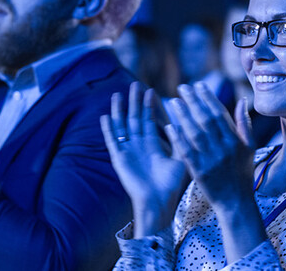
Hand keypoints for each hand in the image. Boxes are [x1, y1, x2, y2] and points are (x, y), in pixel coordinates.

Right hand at [100, 82, 186, 236]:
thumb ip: (180, 141)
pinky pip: (112, 141)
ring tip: (118, 94)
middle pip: (135, 119)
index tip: (151, 90)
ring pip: (122, 126)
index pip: (150, 120)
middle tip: (135, 84)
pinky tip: (105, 116)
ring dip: (119, 111)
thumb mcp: (181, 158)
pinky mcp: (119, 158)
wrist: (158, 201)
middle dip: (135, 102)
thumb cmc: (171, 184)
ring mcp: (128, 151)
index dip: (150, 106)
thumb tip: (181, 122)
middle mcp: (139, 146)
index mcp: (153, 145)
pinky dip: (108, 129)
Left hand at [166, 83, 266, 261]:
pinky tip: (169, 126)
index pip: (220, 114)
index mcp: (236, 141)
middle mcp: (224, 149)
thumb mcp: (250, 148)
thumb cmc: (242, 173)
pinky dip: (178, 138)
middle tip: (182, 88)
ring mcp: (211, 161)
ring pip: (195, 133)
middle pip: (206, 120)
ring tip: (174, 102)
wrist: (236, 203)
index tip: (198, 85)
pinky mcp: (199, 172)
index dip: (208, 98)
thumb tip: (242, 99)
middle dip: (194, 102)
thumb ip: (244, 123)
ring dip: (184, 116)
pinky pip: (186, 152)